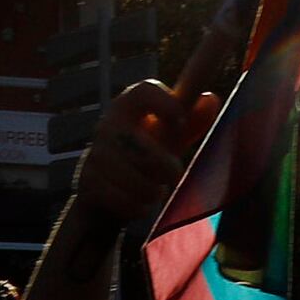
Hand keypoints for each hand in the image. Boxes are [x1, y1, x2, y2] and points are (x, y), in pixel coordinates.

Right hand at [66, 79, 212, 235]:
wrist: (101, 190)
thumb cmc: (142, 156)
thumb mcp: (167, 138)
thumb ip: (190, 121)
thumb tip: (211, 99)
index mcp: (127, 107)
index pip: (144, 91)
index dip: (167, 103)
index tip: (180, 121)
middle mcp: (107, 125)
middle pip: (147, 148)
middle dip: (167, 168)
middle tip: (173, 175)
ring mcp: (95, 154)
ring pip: (140, 180)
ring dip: (153, 192)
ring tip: (152, 190)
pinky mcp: (88, 182)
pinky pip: (127, 201)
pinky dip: (138, 208)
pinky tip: (137, 203)